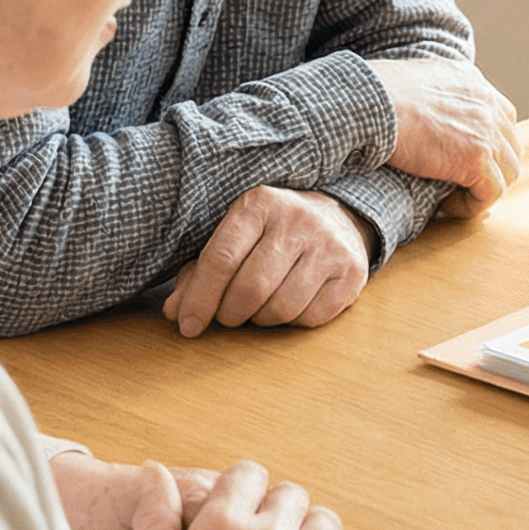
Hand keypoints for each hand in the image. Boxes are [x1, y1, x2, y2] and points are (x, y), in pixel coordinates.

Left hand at [165, 186, 372, 336]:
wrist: (337, 219)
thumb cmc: (271, 235)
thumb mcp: (235, 239)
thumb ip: (199, 273)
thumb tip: (176, 312)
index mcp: (259, 204)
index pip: (221, 259)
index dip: (200, 299)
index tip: (188, 325)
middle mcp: (298, 220)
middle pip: (250, 288)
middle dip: (230, 314)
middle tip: (228, 315)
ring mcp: (330, 246)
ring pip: (281, 308)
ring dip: (262, 319)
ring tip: (260, 307)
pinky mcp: (352, 272)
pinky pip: (312, 317)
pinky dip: (294, 321)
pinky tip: (291, 304)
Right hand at [368, 57, 521, 211]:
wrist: (367, 104)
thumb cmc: (370, 97)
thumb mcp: (410, 82)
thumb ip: (430, 96)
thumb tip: (420, 115)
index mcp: (471, 80)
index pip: (500, 116)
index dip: (487, 143)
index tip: (459, 160)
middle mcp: (486, 101)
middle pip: (511, 145)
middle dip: (492, 168)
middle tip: (460, 184)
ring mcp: (486, 129)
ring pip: (508, 172)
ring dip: (483, 188)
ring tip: (451, 198)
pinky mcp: (477, 157)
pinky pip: (491, 193)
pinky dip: (471, 205)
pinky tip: (445, 207)